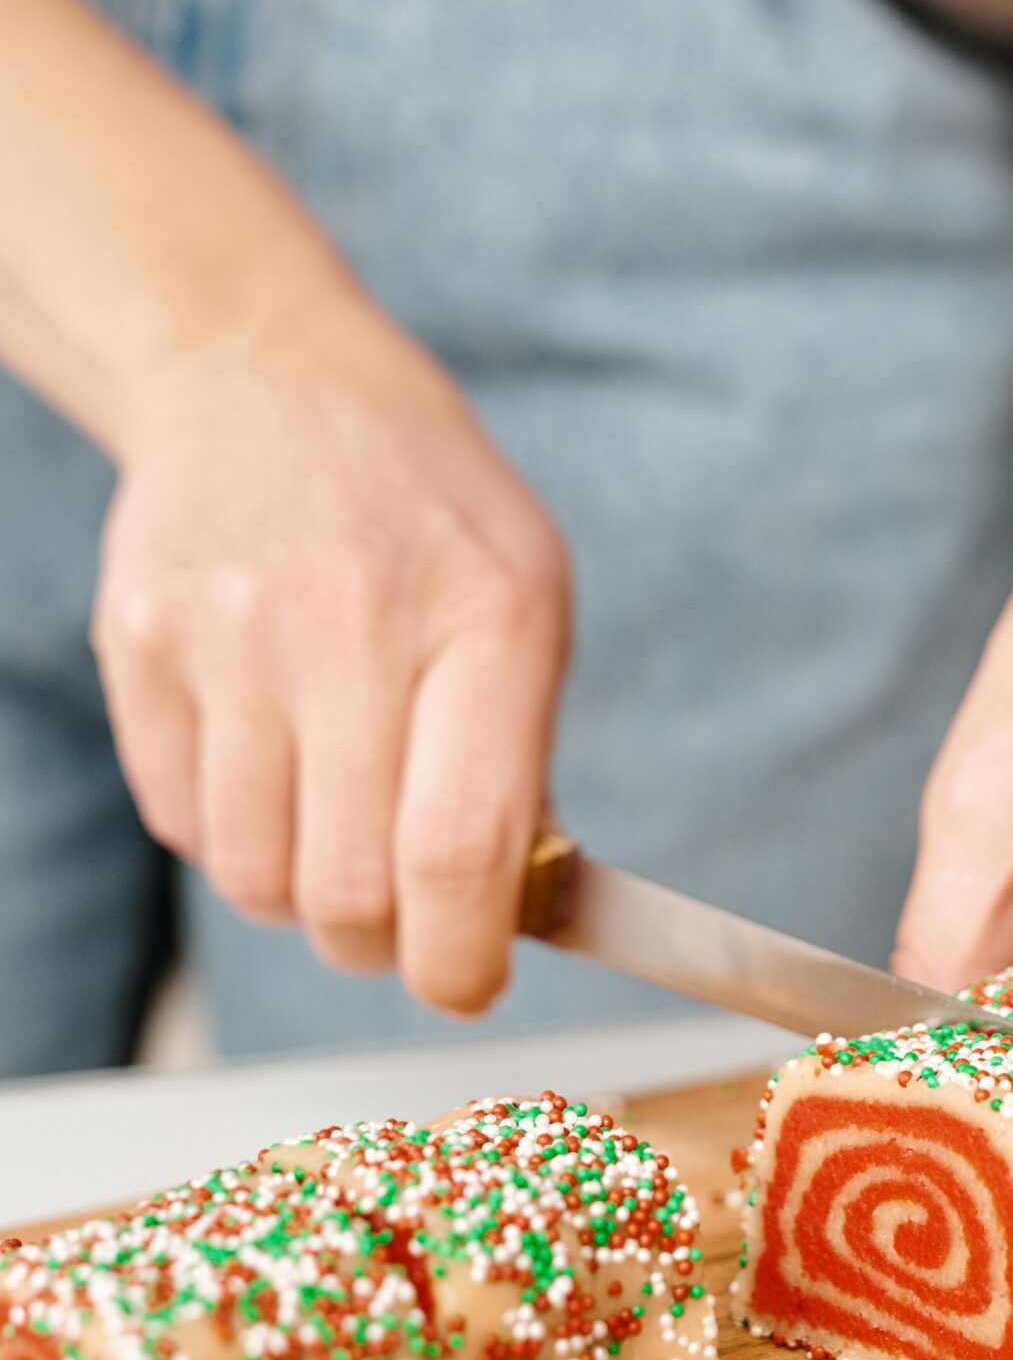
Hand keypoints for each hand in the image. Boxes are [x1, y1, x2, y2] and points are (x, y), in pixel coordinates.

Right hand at [92, 294, 569, 1014]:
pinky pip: (183, 827)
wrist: (268, 379)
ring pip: (255, 881)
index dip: (461, 960)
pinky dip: (232, 833)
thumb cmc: (425, 514)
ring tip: (335, 816)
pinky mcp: (139, 645)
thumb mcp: (526, 599)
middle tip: (403, 910)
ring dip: (302, 892)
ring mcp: (230, 633)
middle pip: (349, 894)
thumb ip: (520, 760)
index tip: (465, 980)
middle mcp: (352, 622)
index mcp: (488, 615)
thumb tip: (503, 921)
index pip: (459, 851)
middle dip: (383, 941)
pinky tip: (269, 758)